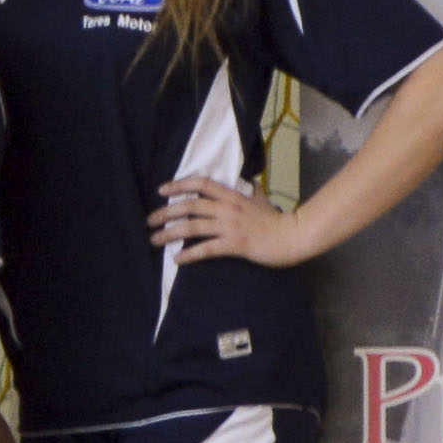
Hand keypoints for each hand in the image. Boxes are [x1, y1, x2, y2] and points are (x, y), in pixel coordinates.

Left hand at [152, 173, 323, 267]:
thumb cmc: (276, 220)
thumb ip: (249, 192)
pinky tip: (177, 259)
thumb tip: (246, 183)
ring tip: (155, 239)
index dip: (180, 184)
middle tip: (150, 220)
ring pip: (193, 226)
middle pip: (190, 205)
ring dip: (170, 232)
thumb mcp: (260, 199)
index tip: (162, 189)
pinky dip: (189, 254)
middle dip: (167, 211)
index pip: (202, 184)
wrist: (293, 236)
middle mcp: (228, 208)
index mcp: (233, 195)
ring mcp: (230, 226)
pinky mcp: (234, 244)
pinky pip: (206, 249)